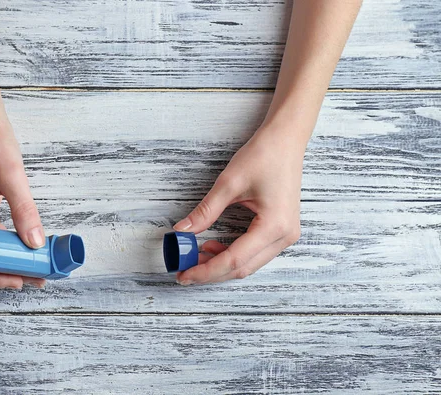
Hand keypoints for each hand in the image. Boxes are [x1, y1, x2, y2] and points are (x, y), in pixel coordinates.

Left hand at [173, 125, 304, 284]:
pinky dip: (233, 254)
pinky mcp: (281, 230)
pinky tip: (214, 247)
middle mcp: (284, 236)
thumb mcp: (228, 183)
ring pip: (249, 264)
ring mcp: (286, 235)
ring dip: (221, 264)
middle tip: (184, 270)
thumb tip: (182, 231)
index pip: (234, 260)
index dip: (206, 270)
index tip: (184, 274)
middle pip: (242, 268)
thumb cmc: (264, 155)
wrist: (286, 140)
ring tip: (195, 256)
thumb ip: (205, 211)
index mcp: (274, 226)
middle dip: (211, 272)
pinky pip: (255, 252)